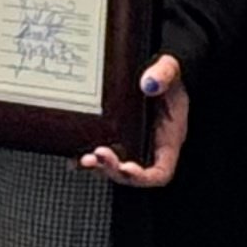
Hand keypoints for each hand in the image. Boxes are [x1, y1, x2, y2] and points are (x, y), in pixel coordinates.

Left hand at [81, 56, 189, 188]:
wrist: (158, 69)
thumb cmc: (169, 74)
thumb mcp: (170, 69)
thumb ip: (164, 74)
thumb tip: (149, 82)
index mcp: (168, 137)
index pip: (160, 172)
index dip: (144, 177)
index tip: (128, 169)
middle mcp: (149, 145)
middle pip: (132, 174)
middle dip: (113, 170)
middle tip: (97, 157)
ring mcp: (132, 142)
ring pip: (115, 167)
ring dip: (99, 167)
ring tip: (84, 159)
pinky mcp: (116, 133)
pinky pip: (104, 152)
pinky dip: (89, 157)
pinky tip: (75, 154)